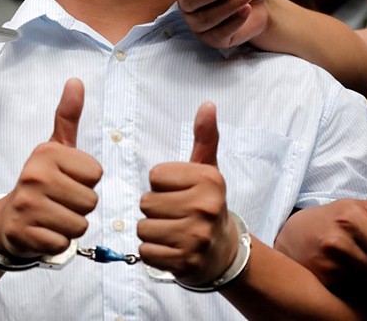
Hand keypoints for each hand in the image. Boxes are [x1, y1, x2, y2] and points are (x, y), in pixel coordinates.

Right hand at [0, 78, 101, 258]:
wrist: (6, 219)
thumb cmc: (40, 181)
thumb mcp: (55, 148)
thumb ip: (67, 116)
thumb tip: (76, 81)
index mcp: (47, 153)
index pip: (96, 174)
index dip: (86, 181)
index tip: (67, 180)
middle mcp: (35, 176)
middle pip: (91, 201)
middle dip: (80, 206)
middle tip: (60, 202)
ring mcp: (27, 205)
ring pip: (80, 225)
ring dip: (71, 226)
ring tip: (53, 217)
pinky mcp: (24, 233)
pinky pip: (63, 243)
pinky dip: (58, 242)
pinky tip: (44, 232)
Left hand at [138, 102, 238, 285]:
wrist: (223, 251)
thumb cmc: (207, 203)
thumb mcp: (207, 169)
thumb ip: (204, 137)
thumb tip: (207, 104)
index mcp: (208, 180)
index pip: (155, 176)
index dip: (161, 185)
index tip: (178, 192)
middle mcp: (205, 207)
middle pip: (146, 202)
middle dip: (154, 209)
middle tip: (174, 214)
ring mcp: (197, 237)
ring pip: (143, 228)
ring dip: (151, 231)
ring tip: (171, 231)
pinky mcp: (185, 261)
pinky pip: (146, 251)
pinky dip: (152, 252)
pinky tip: (170, 248)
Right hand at [273, 199, 366, 300]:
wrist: (290, 236)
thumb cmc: (331, 220)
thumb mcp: (355, 207)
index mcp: (349, 214)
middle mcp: (337, 238)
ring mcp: (328, 262)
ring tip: (359, 265)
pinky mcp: (323, 280)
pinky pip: (358, 291)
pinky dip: (358, 286)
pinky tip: (346, 274)